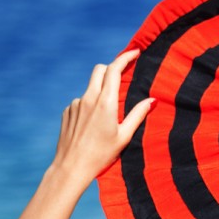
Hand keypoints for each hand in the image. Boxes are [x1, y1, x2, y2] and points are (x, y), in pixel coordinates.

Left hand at [51, 49, 153, 184]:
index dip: (125, 58)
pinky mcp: (67, 111)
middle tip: (122, 77)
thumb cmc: (101, 155)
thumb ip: (138, 115)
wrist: (72, 166)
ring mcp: (75, 104)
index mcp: (105, 103)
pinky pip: (81, 102)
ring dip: (100, 93)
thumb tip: (151, 100)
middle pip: (99, 70)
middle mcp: (88, 98)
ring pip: (91, 88)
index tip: (134, 53)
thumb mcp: (124, 137)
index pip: (114, 70)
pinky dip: (89, 107)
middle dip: (111, 69)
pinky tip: (91, 126)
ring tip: (105, 118)